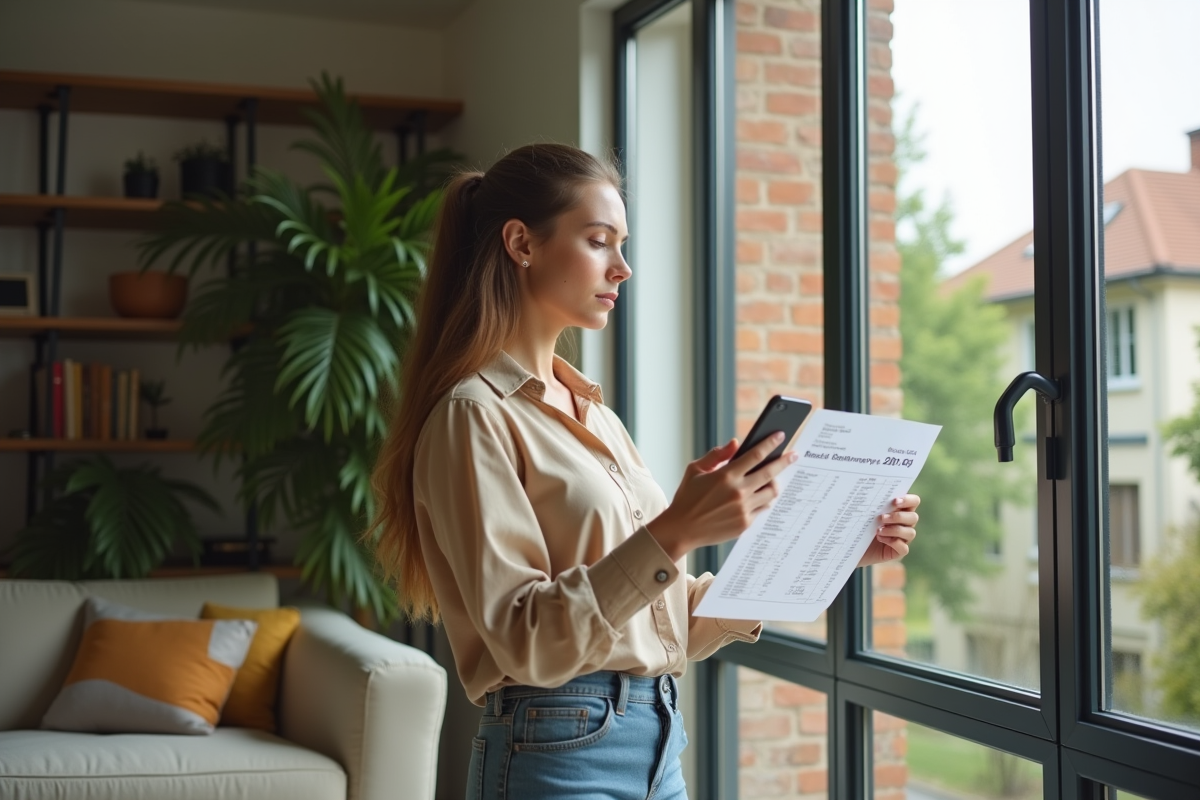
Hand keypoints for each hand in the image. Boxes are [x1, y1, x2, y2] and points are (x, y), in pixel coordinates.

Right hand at [646, 434, 797, 561]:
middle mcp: (738, 491)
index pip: (755, 455)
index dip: (770, 443)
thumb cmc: (687, 497)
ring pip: (771, 492)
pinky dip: (765, 500)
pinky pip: (763, 509)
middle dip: (785, 461)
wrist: (681, 529)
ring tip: (775, 478)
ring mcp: (743, 509)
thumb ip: (717, 455)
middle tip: (794, 455)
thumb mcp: (695, 470)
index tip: (780, 435)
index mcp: (725, 475)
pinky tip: (763, 496)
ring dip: (775, 483)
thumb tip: (735, 444)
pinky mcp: (745, 524)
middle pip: (770, 473)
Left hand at [858, 494, 920, 567]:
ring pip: (910, 532)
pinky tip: (880, 538)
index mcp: (900, 510)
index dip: (908, 500)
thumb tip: (864, 487)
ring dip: (895, 530)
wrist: (851, 545)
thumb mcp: (863, 511)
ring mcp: (903, 538)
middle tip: (881, 518)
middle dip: (898, 516)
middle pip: (913, 517)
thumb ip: (870, 501)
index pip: (914, 502)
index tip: (894, 501)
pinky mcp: (898, 551)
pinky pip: (904, 547)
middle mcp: (904, 524)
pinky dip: (893, 542)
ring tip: (878, 530)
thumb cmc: (858, 524)